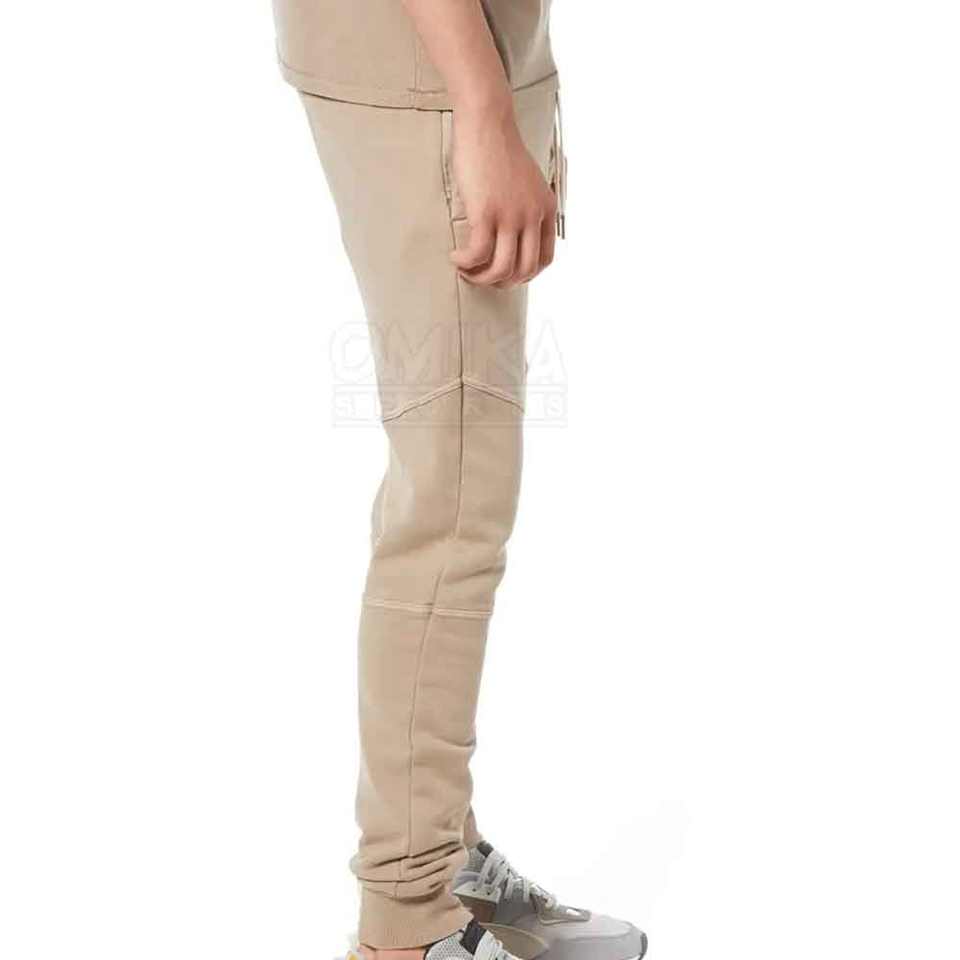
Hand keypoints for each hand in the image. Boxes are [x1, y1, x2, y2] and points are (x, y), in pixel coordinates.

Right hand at [449, 97, 556, 287]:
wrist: (487, 121)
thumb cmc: (499, 148)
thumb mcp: (526, 181)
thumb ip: (526, 206)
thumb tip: (510, 232)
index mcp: (546, 209)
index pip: (545, 259)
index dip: (525, 274)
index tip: (507, 274)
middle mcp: (533, 215)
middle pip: (524, 270)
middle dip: (502, 282)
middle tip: (483, 276)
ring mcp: (511, 215)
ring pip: (502, 268)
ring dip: (482, 277)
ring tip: (466, 270)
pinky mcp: (487, 212)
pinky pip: (478, 254)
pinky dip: (465, 262)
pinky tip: (456, 257)